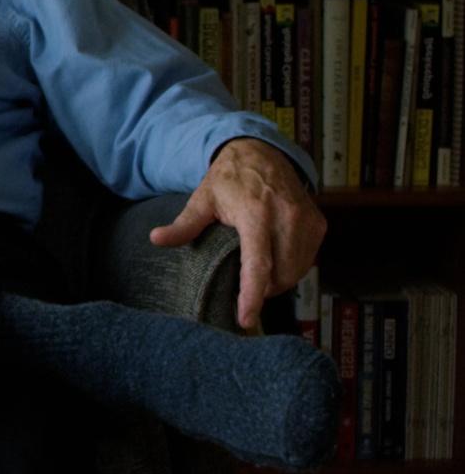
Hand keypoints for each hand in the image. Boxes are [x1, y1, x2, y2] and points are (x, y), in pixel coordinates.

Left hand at [149, 137, 327, 329]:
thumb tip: (155, 239)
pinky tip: (276, 260)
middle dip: (263, 290)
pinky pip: (308, 261)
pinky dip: (292, 268)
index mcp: (255, 213)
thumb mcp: (202, 199)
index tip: (246, 320)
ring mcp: (306, 221)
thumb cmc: (228, 180)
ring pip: (297, 272)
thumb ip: (183, 225)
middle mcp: (286, 217)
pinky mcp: (318, 224)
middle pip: (280, 275)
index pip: (258, 264)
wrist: (261, 153)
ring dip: (279, 281)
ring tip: (258, 273)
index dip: (253, 295)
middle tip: (244, 288)